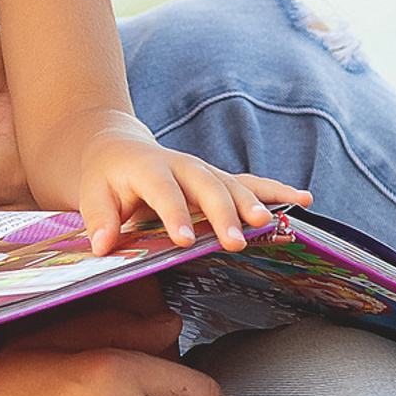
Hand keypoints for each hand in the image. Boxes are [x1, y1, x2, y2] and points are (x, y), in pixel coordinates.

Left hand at [74, 129, 310, 256]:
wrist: (118, 149)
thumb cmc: (106, 178)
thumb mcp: (93, 193)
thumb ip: (100, 218)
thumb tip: (104, 246)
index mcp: (148, 168)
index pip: (162, 190)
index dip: (173, 213)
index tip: (183, 240)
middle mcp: (181, 165)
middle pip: (205, 186)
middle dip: (221, 213)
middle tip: (234, 242)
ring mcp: (204, 172)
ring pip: (231, 184)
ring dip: (252, 203)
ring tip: (268, 224)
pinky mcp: (219, 180)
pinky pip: (250, 184)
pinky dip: (275, 191)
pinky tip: (303, 200)